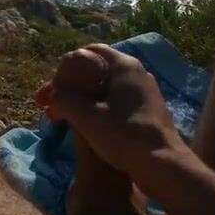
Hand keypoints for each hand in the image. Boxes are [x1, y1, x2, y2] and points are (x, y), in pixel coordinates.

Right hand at [35, 44, 187, 183]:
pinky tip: (88, 126)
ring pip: (107, 89)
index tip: (55, 83)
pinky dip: (100, 109)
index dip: (68, 64)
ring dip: (84, 100)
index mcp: (125, 66)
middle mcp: (138, 73)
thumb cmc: (124, 135)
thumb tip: (52, 94)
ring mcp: (146, 92)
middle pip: (98, 71)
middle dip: (73, 86)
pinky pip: (118, 102)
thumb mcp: (86, 117)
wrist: (162, 164)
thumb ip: (64, 99)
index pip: (92, 50)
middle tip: (52, 104)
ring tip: (64, 117)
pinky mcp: (149, 111)